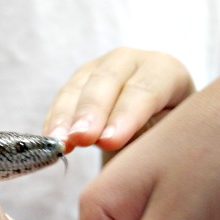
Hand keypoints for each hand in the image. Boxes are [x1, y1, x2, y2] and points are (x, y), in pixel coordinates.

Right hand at [43, 47, 194, 151]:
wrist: (155, 128)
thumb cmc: (168, 138)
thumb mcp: (169, 139)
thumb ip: (152, 142)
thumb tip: (126, 157)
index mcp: (165, 72)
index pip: (146, 88)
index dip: (126, 114)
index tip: (109, 141)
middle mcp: (132, 62)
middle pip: (108, 80)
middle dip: (92, 111)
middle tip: (81, 138)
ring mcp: (101, 69)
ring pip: (79, 86)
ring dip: (67, 116)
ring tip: (60, 142)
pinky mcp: (79, 82)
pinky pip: (62, 98)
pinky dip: (55, 120)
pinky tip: (50, 138)